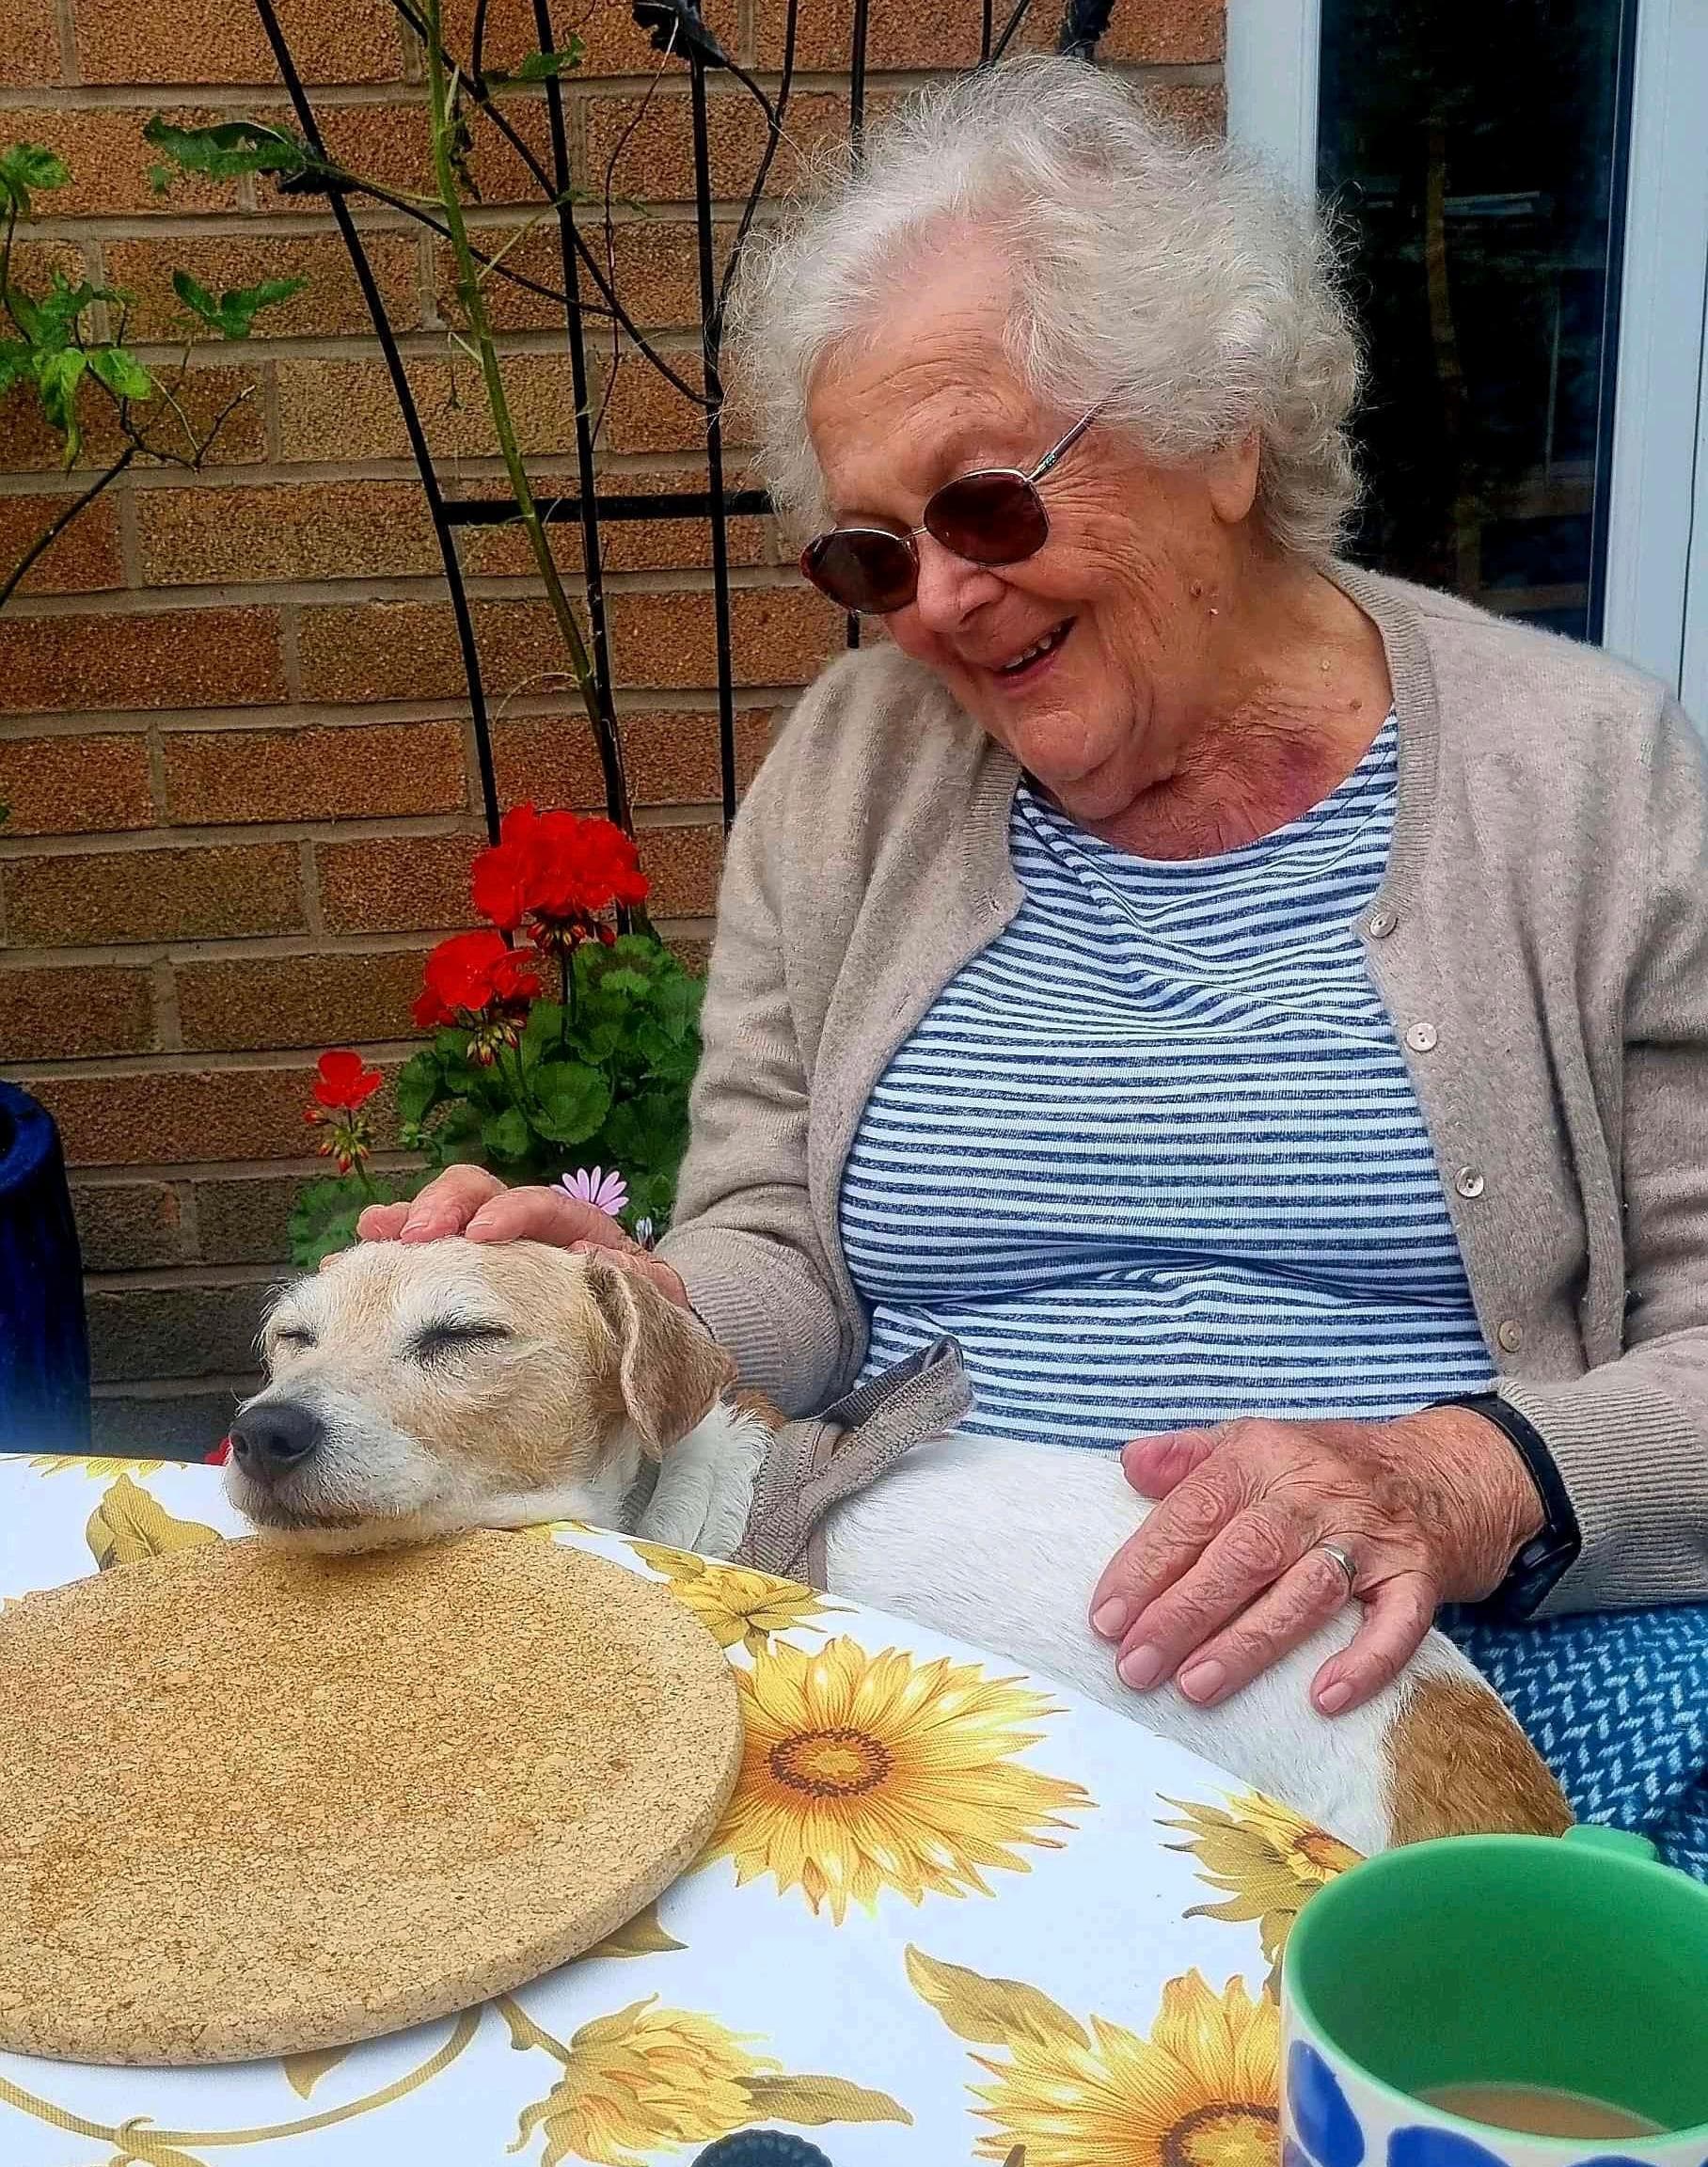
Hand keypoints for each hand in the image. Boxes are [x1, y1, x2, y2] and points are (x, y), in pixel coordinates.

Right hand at [355, 1164, 691, 1310]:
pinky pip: (417, 1260)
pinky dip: (384, 1256)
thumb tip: (606, 1266)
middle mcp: (525, 1230)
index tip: (482, 1233)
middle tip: (417, 1234)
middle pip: (479, 1193)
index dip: (511, 1211)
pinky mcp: (459, 1277)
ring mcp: (489, 1250)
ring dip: (405, 1222)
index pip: (542, 1205)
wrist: (633, 1335)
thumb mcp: (657, 1305)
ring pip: (442, 1218)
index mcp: (576, 1230)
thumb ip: (645, 1290)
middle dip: (445, 1204)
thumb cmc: (642, 1321)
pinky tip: (345, 1266)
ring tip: (371, 1235)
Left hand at [1087, 1409, 1544, 1716]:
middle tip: (1135, 1667)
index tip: (1106, 1619)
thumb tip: (1129, 1465)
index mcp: (1261, 1457)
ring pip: (1304, 1592)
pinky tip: (1323, 1698)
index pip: (1193, 1512)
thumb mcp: (1257, 1440)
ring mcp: (1370, 1536)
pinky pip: (1396, 1623)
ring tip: (1196, 1686)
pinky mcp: (1420, 1576)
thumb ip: (1190, 1456)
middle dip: (1183, 1613)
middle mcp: (1313, 1493)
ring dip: (1249, 1642)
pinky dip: (1364, 1661)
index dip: (1146, 1566)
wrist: (1450, 1467)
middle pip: (1242, 1556)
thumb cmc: (1332, 1464)